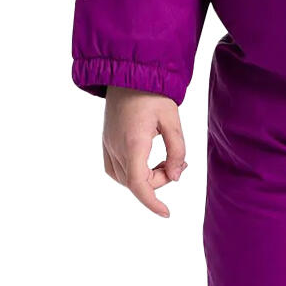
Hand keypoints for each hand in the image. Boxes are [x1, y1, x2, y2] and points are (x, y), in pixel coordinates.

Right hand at [102, 87, 187, 218]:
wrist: (128, 72)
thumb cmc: (153, 93)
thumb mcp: (173, 120)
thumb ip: (177, 150)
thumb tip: (177, 177)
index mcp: (133, 143)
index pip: (139, 184)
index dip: (152, 202)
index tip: (166, 213)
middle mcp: (115, 147)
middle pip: (137, 182)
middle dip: (160, 180)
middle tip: (180, 163)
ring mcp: (107, 144)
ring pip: (125, 178)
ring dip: (147, 177)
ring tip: (167, 160)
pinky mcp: (106, 141)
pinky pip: (115, 169)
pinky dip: (132, 173)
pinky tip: (148, 160)